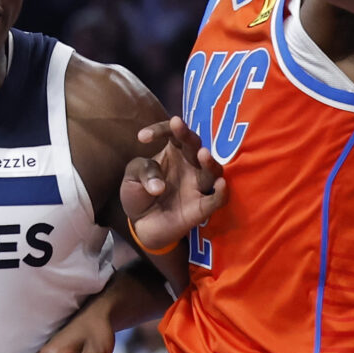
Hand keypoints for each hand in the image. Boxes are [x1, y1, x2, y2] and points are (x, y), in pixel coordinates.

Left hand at [123, 116, 228, 255]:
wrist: (140, 226)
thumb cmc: (139, 194)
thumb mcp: (132, 177)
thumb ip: (143, 171)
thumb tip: (159, 187)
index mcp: (173, 152)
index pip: (173, 133)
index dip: (160, 129)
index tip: (142, 137)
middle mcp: (189, 165)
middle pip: (195, 145)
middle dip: (187, 135)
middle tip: (178, 125)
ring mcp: (197, 186)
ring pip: (212, 170)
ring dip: (209, 162)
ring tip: (203, 154)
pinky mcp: (201, 208)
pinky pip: (217, 199)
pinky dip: (221, 192)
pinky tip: (220, 184)